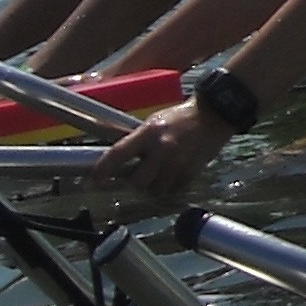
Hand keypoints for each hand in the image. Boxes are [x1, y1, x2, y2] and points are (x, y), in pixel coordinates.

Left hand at [86, 101, 231, 201]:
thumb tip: (116, 161)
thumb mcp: (153, 123)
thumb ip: (137, 141)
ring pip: (155, 189)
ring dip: (152, 186)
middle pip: (137, 181)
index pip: (119, 154)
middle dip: (133, 182)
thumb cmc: (180, 118)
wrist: (214, 116)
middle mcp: (163, 149)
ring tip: (157, 174)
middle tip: (136, 175)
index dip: (103, 170)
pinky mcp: (191, 172)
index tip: (91, 181)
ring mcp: (178, 163)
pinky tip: (171, 175)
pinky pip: (172, 190)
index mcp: (149, 132)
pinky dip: (168, 187)